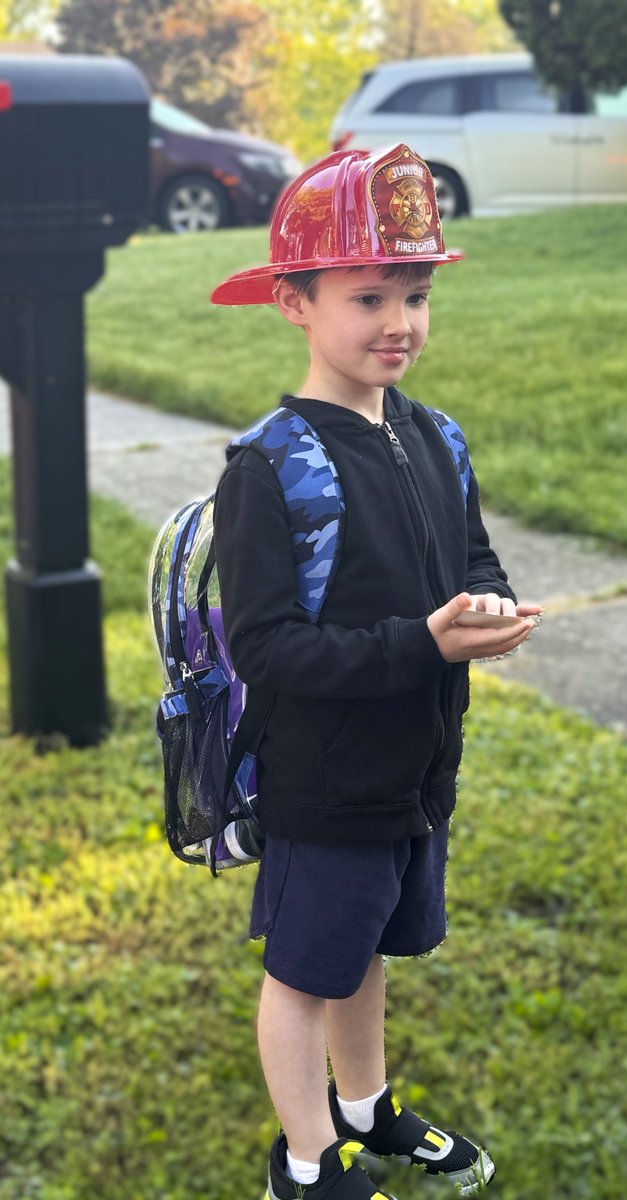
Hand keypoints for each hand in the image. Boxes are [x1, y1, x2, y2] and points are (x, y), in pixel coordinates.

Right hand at [427, 593, 541, 663]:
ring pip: (504, 647)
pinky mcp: (479, 651)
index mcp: (470, 641)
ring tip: (527, 626)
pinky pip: (499, 648)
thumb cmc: (433, 631)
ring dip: (517, 638)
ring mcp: (479, 652)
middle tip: (531, 622)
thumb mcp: (439, 617)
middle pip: (505, 644)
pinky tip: (516, 633)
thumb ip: (453, 607)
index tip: (526, 621)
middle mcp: (477, 649)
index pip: (498, 636)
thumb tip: (468, 596)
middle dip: (520, 633)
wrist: (427, 649)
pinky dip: (510, 641)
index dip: (514, 629)